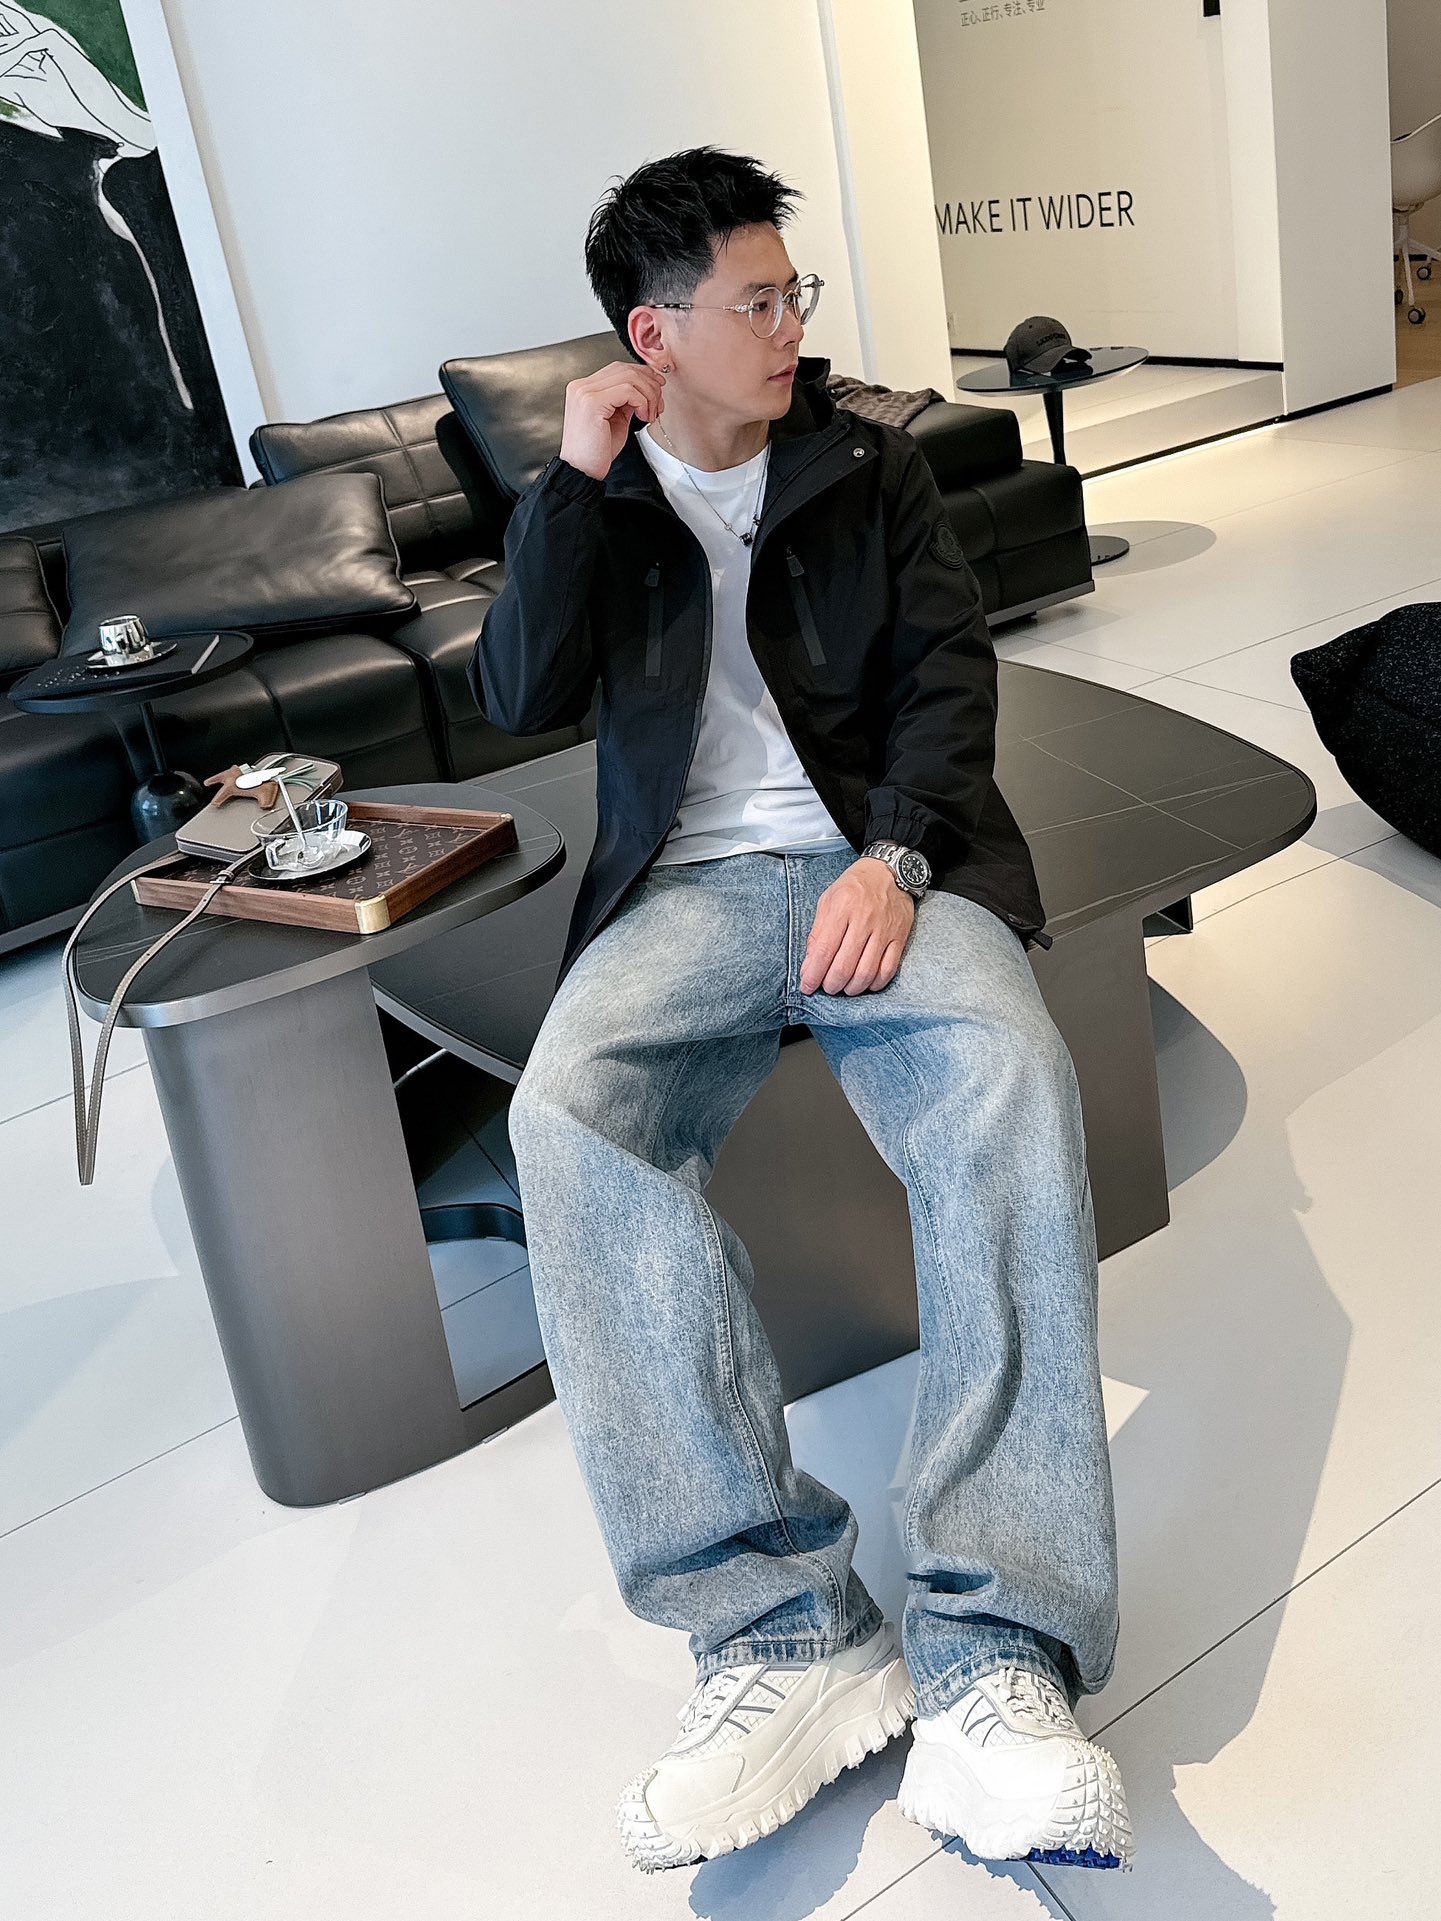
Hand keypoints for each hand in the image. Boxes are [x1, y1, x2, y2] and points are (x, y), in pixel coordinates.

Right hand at [558, 361, 666, 480]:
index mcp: (584, 388)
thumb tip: (647, 388)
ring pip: (629, 377)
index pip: (618, 368)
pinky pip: (627, 390)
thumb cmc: (596, 452)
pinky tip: (643, 417)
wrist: (582, 472)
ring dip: (649, 395)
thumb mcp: (616, 419)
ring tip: (650, 415)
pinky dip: (642, 402)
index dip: (643, 375)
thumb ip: (626, 401)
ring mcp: (584, 392)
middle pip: (625, 369)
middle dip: (649, 384)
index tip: (658, 388)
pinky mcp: (592, 403)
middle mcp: (581, 386)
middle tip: (659, 405)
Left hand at [800, 859, 914, 995]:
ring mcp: (884, 930)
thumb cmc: (854, 886)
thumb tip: (809, 966)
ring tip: (844, 988)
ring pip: (867, 972)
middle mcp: (863, 920)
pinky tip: (866, 983)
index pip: (824, 950)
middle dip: (831, 985)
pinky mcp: (899, 937)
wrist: (889, 871)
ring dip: (852, 988)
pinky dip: (875, 983)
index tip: (807, 986)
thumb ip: (817, 933)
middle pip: (845, 966)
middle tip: (826, 988)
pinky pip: (888, 969)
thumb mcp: (828, 901)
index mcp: (841, 908)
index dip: (813, 974)